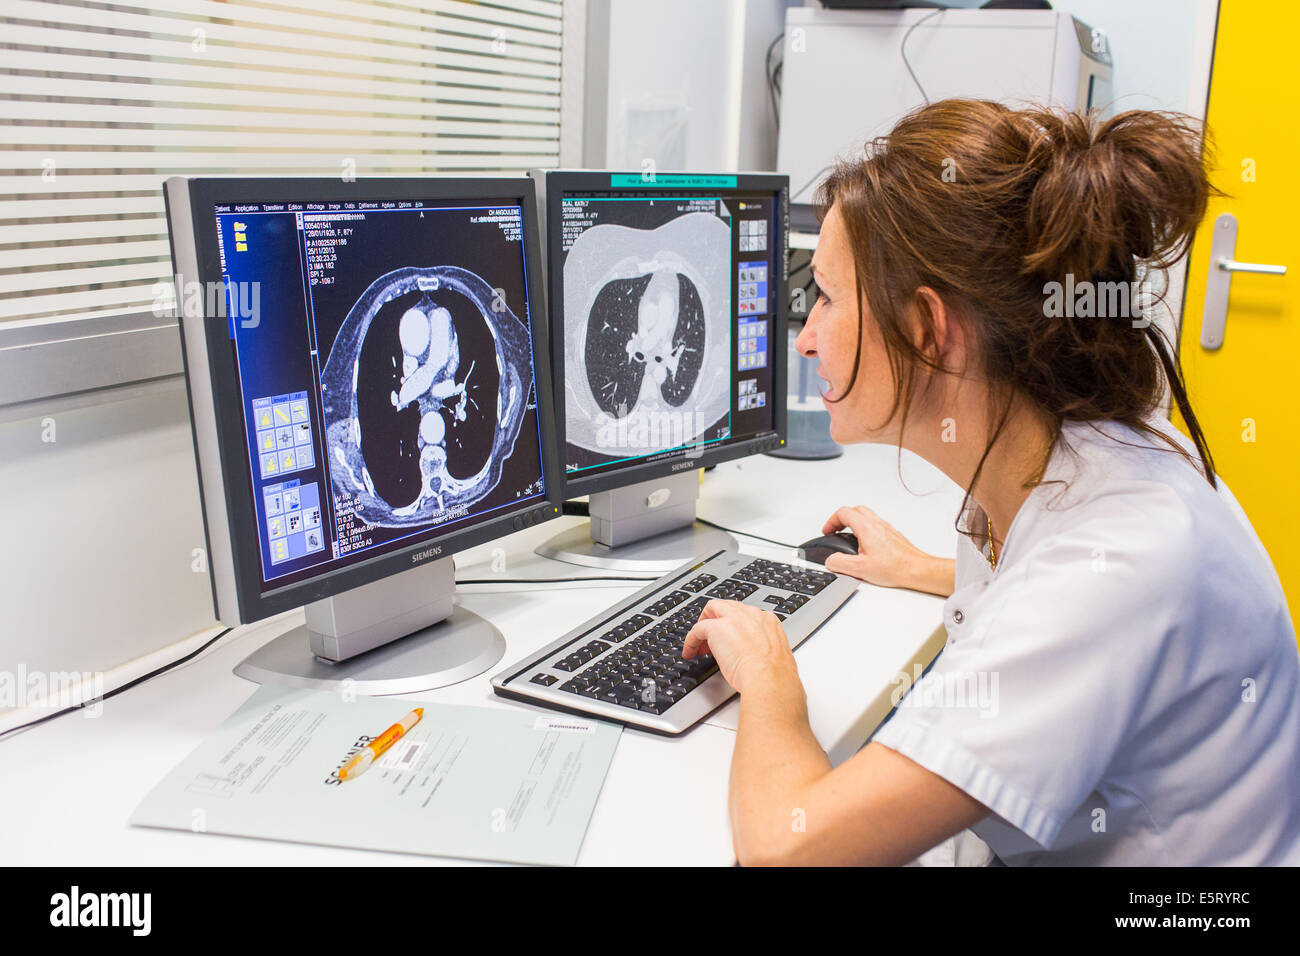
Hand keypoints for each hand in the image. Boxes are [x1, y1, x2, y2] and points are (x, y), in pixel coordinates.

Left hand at [682, 599, 798, 695]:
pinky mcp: (717, 628)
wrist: (768, 678)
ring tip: (698, 644)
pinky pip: (697, 629)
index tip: (730, 639)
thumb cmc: (773, 676)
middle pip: (728, 606)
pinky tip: (690, 651)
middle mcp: (753, 614)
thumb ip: (761, 649)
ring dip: (704, 626)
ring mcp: (735, 618)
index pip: (746, 616)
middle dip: (717, 619)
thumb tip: (751, 657)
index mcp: (768, 621)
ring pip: (712, 609)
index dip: (734, 626)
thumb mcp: (773, 657)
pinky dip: (691, 640)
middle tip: (710, 637)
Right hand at [820, 505, 953, 595]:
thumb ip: (840, 563)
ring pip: (866, 516)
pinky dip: (865, 529)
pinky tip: (865, 545)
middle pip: (855, 510)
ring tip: (848, 537)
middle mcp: (877, 523)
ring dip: (854, 523)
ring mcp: (886, 528)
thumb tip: (830, 561)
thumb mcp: (860, 569)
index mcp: (866, 527)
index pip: (843, 513)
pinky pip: (875, 525)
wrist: (917, 570)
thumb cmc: (895, 568)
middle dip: (841, 519)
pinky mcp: (893, 535)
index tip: (827, 532)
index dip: (831, 521)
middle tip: (835, 531)